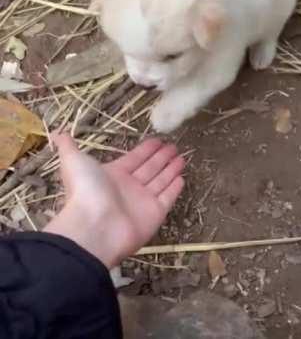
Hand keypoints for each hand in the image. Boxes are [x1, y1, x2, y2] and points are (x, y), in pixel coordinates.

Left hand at [45, 135, 184, 267]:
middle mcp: (129, 187)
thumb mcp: (74, 162)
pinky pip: (167, 197)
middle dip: (162, 157)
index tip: (158, 139)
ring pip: (160, 180)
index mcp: (113, 174)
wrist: (94, 226)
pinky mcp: (155, 214)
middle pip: (149, 168)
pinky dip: (175, 188)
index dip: (146, 149)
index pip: (134, 158)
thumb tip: (58, 132)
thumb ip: (69, 147)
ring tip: (182, 157)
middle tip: (174, 146)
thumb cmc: (85, 191)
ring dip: (171, 169)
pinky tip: (182, 177)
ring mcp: (143, 201)